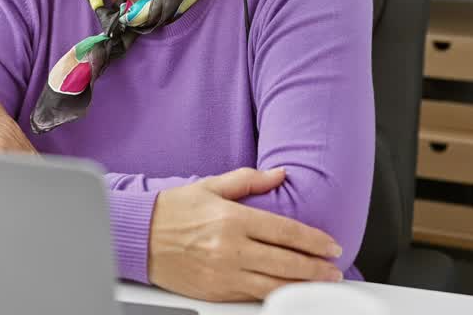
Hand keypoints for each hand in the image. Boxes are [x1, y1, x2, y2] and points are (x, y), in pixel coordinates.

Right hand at [148, 167, 343, 301]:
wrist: (138, 236)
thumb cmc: (172, 211)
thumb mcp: (210, 186)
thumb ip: (248, 180)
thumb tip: (280, 174)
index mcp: (231, 219)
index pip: (285, 232)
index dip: (313, 241)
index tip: (331, 246)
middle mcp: (230, 248)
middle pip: (286, 262)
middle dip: (316, 268)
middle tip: (334, 269)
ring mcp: (223, 274)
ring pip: (274, 285)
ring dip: (302, 286)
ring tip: (320, 285)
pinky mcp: (214, 292)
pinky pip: (252, 297)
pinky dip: (274, 296)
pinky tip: (288, 292)